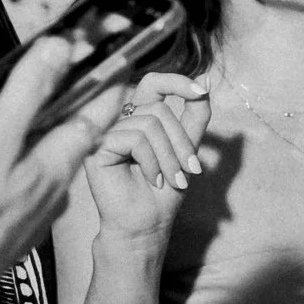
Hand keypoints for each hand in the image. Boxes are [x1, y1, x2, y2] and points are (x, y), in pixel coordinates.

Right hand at [0, 38, 128, 303]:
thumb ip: (29, 92)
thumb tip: (63, 50)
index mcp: (58, 163)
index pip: (100, 112)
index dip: (108, 80)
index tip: (117, 58)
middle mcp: (51, 188)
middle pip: (53, 132)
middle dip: (25, 105)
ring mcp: (25, 210)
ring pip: (14, 158)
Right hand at [83, 71, 211, 248]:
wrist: (145, 224)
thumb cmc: (164, 189)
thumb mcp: (187, 147)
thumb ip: (195, 114)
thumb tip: (206, 79)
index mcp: (139, 116)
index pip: (155, 82)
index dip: (178, 82)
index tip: (202, 92)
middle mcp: (120, 120)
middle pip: (159, 107)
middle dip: (181, 140)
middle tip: (190, 169)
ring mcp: (106, 132)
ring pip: (150, 123)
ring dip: (170, 156)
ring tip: (171, 179)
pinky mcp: (96, 148)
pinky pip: (136, 139)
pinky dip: (152, 162)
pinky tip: (152, 180)